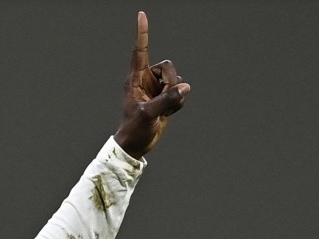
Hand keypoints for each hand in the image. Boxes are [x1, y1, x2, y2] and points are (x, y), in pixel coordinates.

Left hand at [113, 12, 190, 158]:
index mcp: (135, 79)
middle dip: (172, 81)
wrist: (136, 144)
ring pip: (176, 79)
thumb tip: (184, 87)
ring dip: (176, 94)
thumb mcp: (148, 114)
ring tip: (165, 110)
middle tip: (167, 98)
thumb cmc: (134, 129)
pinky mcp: (165, 97)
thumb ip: (166, 100)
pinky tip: (169, 112)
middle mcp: (146, 80)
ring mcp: (156, 89)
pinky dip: (179, 102)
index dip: (142, 33)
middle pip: (168, 66)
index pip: (140, 51)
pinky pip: (180, 92)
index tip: (141, 15)